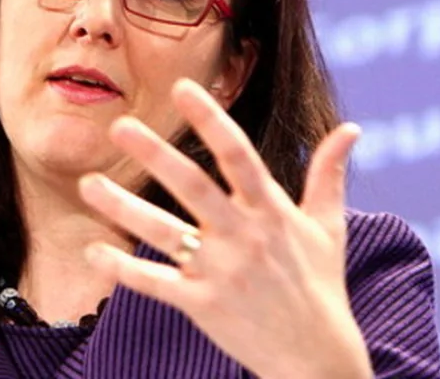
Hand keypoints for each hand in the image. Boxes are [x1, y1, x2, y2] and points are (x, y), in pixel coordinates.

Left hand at [79, 79, 370, 378]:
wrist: (317, 359)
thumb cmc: (320, 286)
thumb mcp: (328, 228)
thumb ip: (329, 175)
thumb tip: (352, 130)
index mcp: (272, 211)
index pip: (239, 155)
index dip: (211, 120)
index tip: (183, 87)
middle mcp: (244, 236)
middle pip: (194, 187)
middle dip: (156, 155)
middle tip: (118, 126)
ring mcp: (222, 272)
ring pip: (164, 233)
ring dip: (122, 207)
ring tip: (87, 184)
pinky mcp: (203, 305)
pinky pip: (155, 284)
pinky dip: (123, 269)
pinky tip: (92, 250)